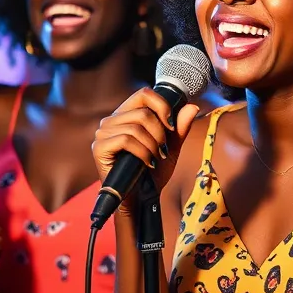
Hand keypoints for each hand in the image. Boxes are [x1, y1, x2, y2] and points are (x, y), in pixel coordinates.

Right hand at [91, 88, 198, 211]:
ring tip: (155, 158)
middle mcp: (111, 120)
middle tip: (163, 150)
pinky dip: (142, 152)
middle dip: (160, 133)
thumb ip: (180, 127)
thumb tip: (192, 106)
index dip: (162, 106)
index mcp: (126, 115)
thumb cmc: (154, 172)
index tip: (171, 126)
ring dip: (152, 145)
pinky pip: (126, 140)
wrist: (142, 198)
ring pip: (136, 126)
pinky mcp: (99, 148)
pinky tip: (146, 163)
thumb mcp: (171, 147)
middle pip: (143, 112)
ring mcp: (102, 133)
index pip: (144, 94)